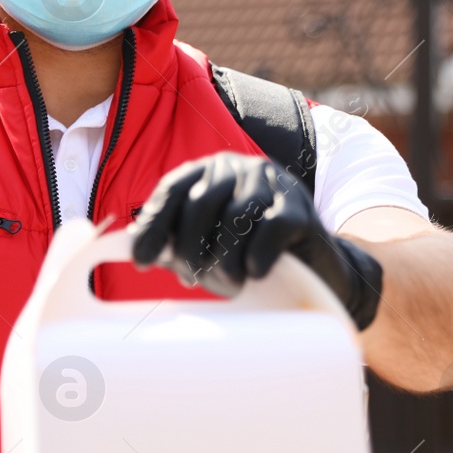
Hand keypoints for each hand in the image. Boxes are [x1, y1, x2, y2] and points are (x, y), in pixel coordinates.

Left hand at [130, 151, 383, 329]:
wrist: (317, 268)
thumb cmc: (253, 254)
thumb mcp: (210, 243)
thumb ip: (176, 241)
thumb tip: (136, 249)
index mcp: (213, 171)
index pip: (174, 190)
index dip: (154, 226)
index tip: (141, 262)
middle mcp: (242, 169)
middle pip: (201, 203)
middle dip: (189, 249)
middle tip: (191, 279)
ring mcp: (275, 185)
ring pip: (234, 218)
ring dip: (223, 260)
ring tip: (226, 283)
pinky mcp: (301, 210)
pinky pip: (270, 231)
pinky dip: (256, 258)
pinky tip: (255, 273)